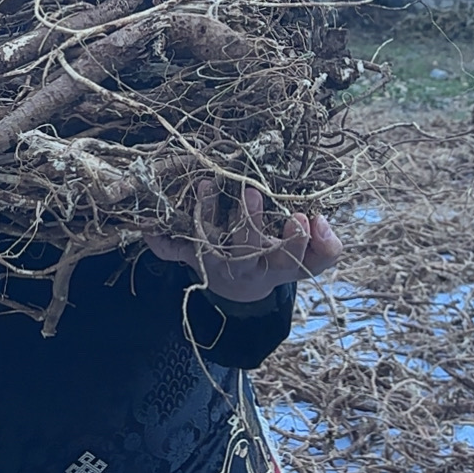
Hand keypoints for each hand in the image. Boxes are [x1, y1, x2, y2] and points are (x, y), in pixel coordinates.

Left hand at [145, 182, 342, 302]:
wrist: (242, 288)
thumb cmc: (278, 260)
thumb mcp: (309, 260)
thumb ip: (326, 246)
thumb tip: (319, 220)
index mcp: (275, 268)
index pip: (290, 260)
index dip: (296, 242)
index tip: (298, 216)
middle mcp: (244, 268)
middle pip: (246, 250)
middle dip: (249, 221)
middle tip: (251, 190)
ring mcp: (215, 263)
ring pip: (207, 242)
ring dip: (206, 213)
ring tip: (208, 183)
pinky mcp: (191, 258)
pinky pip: (171, 251)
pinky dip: (158, 240)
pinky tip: (147, 226)